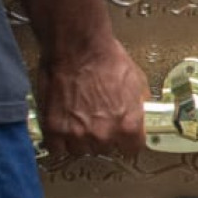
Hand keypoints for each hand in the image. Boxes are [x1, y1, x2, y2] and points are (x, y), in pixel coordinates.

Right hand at [39, 37, 148, 156]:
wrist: (78, 48)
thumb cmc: (107, 59)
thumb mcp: (137, 81)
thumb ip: (140, 106)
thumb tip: (142, 116)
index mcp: (128, 125)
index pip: (132, 149)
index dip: (127, 141)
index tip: (123, 137)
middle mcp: (104, 134)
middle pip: (105, 149)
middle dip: (103, 136)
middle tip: (98, 119)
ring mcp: (77, 134)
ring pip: (81, 150)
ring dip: (81, 139)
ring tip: (80, 119)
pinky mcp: (54, 129)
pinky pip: (58, 148)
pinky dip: (60, 140)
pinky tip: (64, 127)